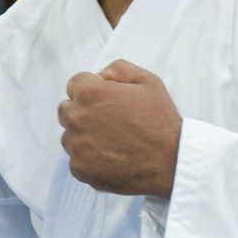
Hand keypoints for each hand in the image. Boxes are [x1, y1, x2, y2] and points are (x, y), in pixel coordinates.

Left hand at [59, 61, 181, 197]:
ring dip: (83, 136)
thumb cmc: (160, 121)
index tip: (107, 101)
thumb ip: (118, 69)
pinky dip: (89, 159)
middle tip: (109, 122)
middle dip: (83, 112)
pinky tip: (111, 158)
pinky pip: (76, 159)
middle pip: (67, 109)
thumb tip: (100, 76)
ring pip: (69, 136)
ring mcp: (76, 145)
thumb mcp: (148, 81)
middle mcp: (76, 117)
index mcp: (90, 93)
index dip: (93, 90)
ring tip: (112, 142)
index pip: (75, 84)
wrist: (170, 162)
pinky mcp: (79, 168)